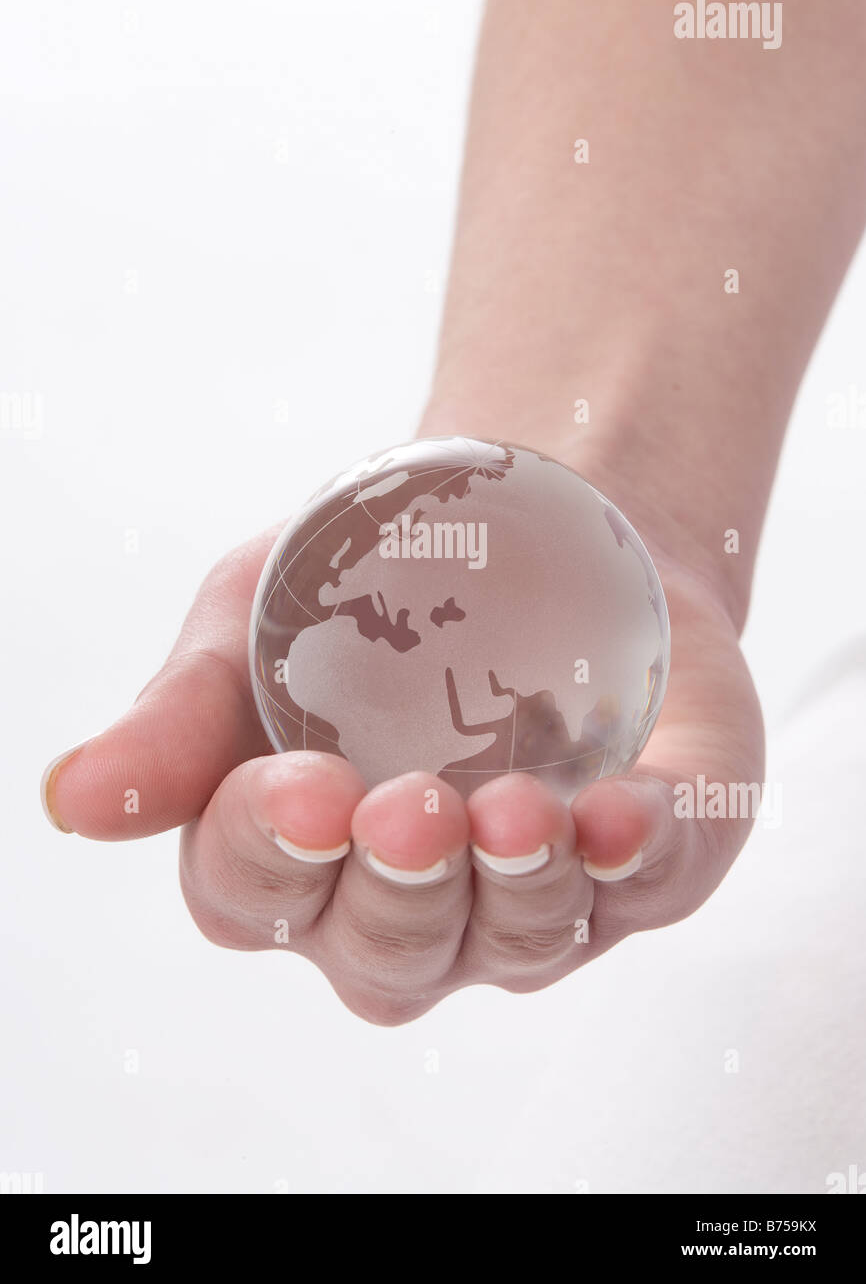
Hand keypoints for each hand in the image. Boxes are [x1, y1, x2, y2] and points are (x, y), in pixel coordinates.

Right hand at [42, 503, 762, 1025]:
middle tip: (409, 805)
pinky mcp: (641, 856)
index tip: (297, 785)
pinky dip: (638, 856)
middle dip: (399, 890)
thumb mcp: (247, 628)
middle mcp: (404, 902)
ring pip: (516, 945)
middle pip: (386, 955)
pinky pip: (646, 886)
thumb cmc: (363, 591)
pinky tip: (622, 812)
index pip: (251, 897)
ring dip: (519, 891)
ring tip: (520, 810)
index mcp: (290, 854)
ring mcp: (527, 893)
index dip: (266, 856)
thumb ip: (175, 721)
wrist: (519, 524)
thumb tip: (70, 799)